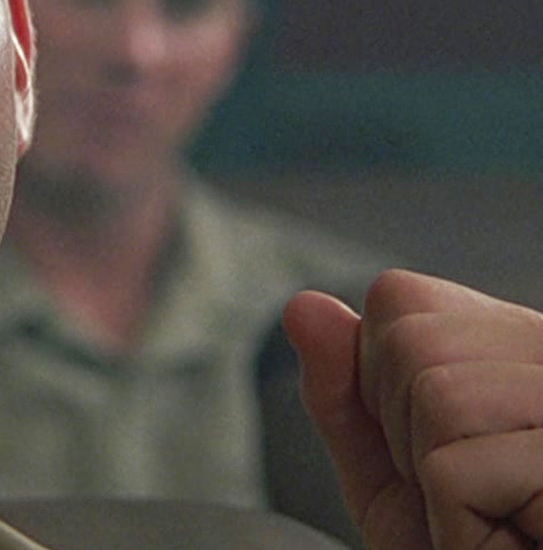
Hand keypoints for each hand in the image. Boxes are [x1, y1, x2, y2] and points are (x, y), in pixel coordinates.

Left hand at [284, 269, 542, 549]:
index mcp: (521, 345)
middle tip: (465, 493)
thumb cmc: (468, 548)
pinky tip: (506, 540)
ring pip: (438, 394)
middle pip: (413, 338)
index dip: (379, 383)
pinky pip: (454, 465)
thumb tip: (301, 306)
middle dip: (403, 430)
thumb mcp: (392, 475)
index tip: (432, 449)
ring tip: (491, 516)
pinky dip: (456, 520)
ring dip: (433, 476)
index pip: (399, 298)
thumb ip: (345, 393)